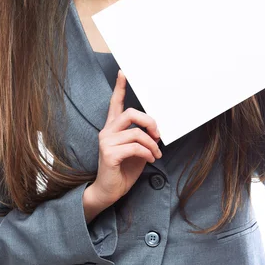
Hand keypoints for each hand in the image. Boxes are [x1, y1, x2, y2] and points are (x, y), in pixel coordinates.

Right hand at [91, 69, 161, 206]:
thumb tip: (156, 131)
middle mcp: (106, 132)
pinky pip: (135, 146)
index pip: (115, 103)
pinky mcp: (109, 154)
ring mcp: (106, 142)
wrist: (109, 191)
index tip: (123, 73)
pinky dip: (147, 152)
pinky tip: (150, 159)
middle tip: (158, 134)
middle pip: (130, 113)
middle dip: (150, 121)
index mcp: (112, 128)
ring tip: (156, 153)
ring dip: (152, 143)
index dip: (120, 87)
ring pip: (136, 132)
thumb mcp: (136, 151)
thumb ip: (142, 138)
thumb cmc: (123, 171)